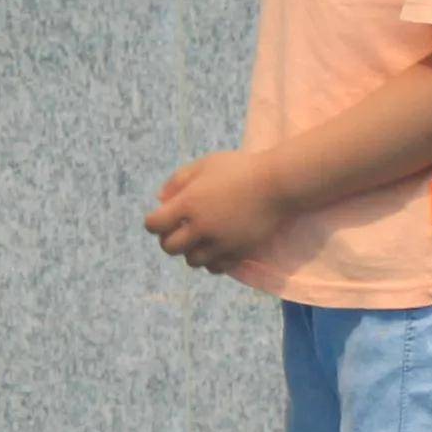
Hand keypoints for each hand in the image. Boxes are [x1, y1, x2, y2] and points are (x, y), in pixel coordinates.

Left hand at [146, 149, 295, 272]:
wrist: (277, 184)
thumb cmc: (239, 168)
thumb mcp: (205, 164)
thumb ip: (178, 180)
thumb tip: (160, 200)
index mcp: (189, 202)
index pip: (154, 225)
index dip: (154, 222)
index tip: (162, 218)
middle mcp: (201, 226)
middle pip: (169, 247)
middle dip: (169, 239)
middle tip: (179, 230)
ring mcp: (220, 242)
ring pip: (192, 261)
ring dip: (191, 251)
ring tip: (199, 239)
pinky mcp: (238, 252)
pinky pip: (215, 267)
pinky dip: (211, 260)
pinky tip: (216, 247)